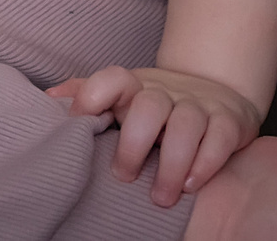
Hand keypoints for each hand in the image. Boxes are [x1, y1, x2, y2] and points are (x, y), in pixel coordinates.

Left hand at [48, 65, 262, 203]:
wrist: (217, 92)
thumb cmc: (158, 104)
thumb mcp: (124, 98)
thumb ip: (88, 94)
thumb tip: (48, 99)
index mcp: (136, 86)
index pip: (113, 79)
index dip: (93, 95)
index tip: (79, 122)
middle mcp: (166, 92)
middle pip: (148, 106)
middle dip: (134, 144)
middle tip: (123, 177)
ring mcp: (199, 104)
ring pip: (186, 124)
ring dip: (172, 164)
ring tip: (161, 198)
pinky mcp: (228, 120)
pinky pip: (219, 137)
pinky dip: (206, 163)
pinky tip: (192, 184)